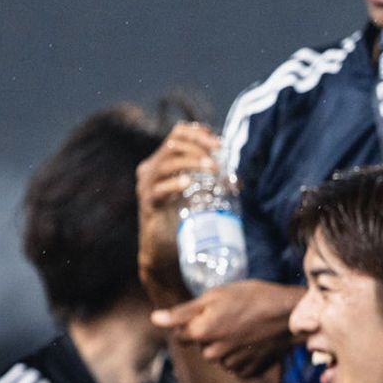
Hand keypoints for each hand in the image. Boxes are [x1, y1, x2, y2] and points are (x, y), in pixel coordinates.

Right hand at [135, 123, 222, 303]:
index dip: (198, 133)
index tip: (219, 143)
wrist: (167, 249)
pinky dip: (174, 184)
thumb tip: (236, 180)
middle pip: (173, 144)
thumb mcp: (201, 195)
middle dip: (199, 147)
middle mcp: (151, 169)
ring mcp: (147, 186)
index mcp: (163, 161)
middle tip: (218, 159)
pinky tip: (188, 183)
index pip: (177, 134)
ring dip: (192, 162)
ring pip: (166, 163)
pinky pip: (157, 190)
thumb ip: (215, 184)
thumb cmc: (184, 218)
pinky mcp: (147, 204)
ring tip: (212, 170)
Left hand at [152, 280, 299, 376]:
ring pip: (220, 358)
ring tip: (246, 329)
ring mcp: (233, 364)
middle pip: (201, 347)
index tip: (210, 313)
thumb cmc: (253, 298)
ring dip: (227, 347)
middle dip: (211, 335)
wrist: (291, 313)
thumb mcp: (215, 296)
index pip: (181, 335)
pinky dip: (243, 358)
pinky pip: (238, 368)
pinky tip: (254, 343)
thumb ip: (182, 312)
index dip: (193, 322)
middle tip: (232, 318)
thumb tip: (154, 319)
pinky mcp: (250, 370)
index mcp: (201, 333)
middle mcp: (213, 353)